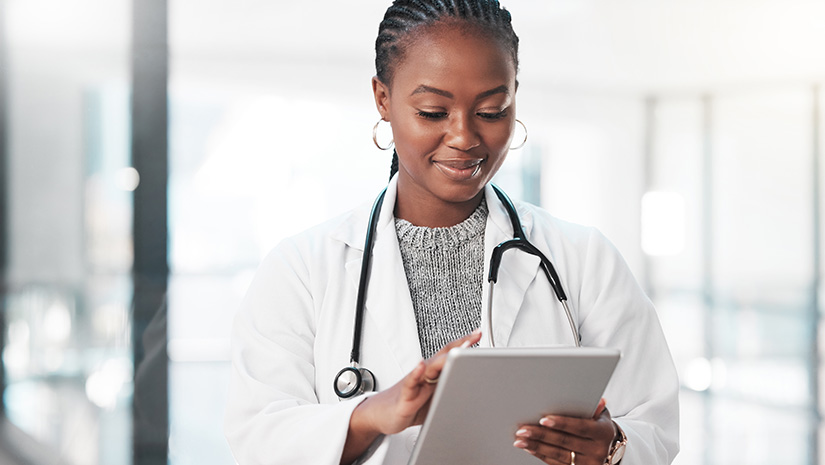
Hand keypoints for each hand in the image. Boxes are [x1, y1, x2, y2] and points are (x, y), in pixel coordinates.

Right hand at [356, 328, 481, 433]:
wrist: (380, 414)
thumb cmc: (409, 404)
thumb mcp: (436, 398)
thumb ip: (450, 390)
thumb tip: (474, 390)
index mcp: (433, 374)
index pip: (451, 355)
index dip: (465, 344)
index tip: (478, 334)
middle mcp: (424, 374)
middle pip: (443, 355)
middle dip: (460, 345)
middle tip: (475, 335)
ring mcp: (414, 383)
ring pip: (429, 367)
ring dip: (444, 359)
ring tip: (457, 350)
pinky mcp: (404, 397)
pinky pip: (410, 383)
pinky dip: (415, 373)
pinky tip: (421, 366)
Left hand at [513, 398, 616, 464]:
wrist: (609, 450)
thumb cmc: (598, 426)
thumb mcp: (601, 416)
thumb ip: (594, 408)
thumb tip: (596, 399)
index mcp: (603, 433)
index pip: (580, 427)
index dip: (562, 423)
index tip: (543, 419)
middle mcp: (598, 451)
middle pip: (565, 442)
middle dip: (541, 435)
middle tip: (523, 429)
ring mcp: (588, 463)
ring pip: (558, 455)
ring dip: (536, 446)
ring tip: (520, 439)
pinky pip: (556, 463)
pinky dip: (541, 455)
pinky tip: (530, 447)